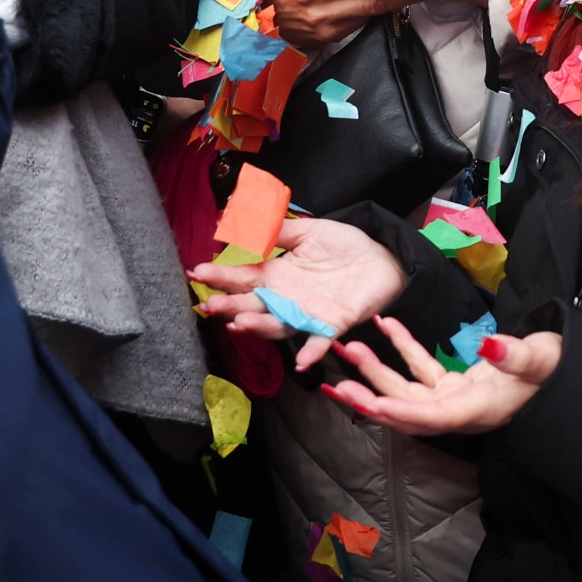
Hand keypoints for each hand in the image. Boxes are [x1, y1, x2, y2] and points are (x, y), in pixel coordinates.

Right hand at [189, 217, 406, 368]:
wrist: (383, 257)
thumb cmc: (345, 245)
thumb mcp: (309, 231)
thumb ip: (279, 230)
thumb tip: (243, 220)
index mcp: (277, 274)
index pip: (243, 277)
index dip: (221, 276)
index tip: (198, 272)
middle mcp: (286, 298)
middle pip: (253, 304)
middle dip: (230, 305)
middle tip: (210, 305)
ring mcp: (306, 313)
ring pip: (277, 325)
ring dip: (260, 326)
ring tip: (241, 322)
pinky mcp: (332, 324)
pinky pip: (319, 340)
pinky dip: (311, 351)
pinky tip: (301, 360)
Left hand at [323, 318, 561, 435]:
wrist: (560, 374)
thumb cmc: (555, 369)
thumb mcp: (543, 358)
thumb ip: (516, 355)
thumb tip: (490, 346)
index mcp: (480, 410)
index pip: (433, 417)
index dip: (401, 412)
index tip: (371, 403)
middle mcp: (461, 411)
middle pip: (407, 411)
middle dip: (371, 399)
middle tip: (338, 386)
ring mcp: (454, 399)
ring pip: (407, 390)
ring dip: (377, 371)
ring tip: (350, 348)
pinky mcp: (453, 386)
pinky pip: (421, 369)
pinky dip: (403, 348)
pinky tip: (386, 324)